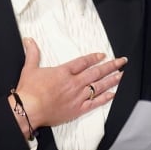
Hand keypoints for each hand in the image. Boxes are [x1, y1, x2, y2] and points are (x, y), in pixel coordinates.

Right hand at [12, 38, 126, 129]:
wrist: (28, 109)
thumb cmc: (29, 91)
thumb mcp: (29, 68)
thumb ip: (32, 53)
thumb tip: (29, 40)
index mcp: (64, 72)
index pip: (83, 62)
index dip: (94, 58)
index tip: (103, 55)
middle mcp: (74, 83)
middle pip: (96, 72)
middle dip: (111, 66)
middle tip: (122, 61)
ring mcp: (77, 97)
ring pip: (99, 87)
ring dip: (111, 80)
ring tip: (121, 75)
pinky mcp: (77, 110)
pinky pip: (94, 103)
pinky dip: (105, 99)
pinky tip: (112, 94)